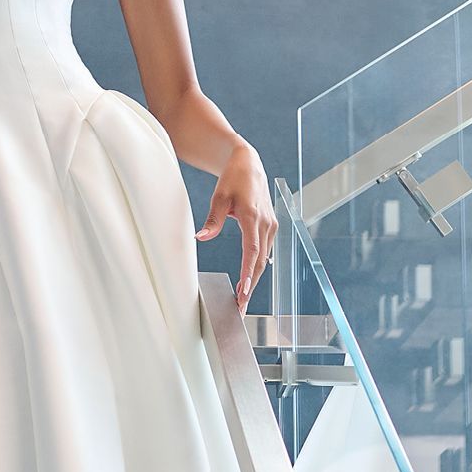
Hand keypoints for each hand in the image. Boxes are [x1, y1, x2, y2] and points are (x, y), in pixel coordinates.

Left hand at [196, 143, 276, 309]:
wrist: (249, 165)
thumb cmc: (233, 179)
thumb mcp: (219, 197)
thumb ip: (212, 219)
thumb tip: (201, 237)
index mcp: (253, 217)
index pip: (251, 251)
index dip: (248, 273)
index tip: (243, 291)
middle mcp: (266, 224)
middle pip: (259, 262)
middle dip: (251, 286)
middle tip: (241, 306)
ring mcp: (270, 226)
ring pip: (263, 259)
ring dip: (254, 279)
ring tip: (242, 298)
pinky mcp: (270, 227)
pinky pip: (264, 252)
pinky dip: (257, 267)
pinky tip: (249, 281)